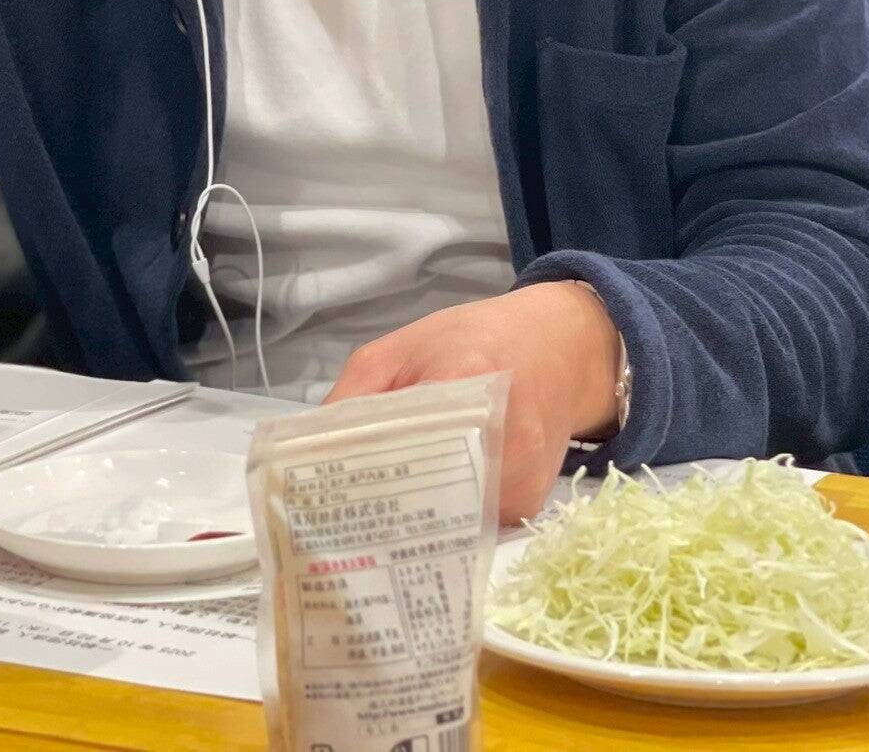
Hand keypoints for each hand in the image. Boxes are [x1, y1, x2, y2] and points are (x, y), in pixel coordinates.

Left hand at [326, 282, 622, 522]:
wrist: (560, 347)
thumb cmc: (472, 340)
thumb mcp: (399, 349)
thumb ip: (353, 396)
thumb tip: (308, 457)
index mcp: (467, 385)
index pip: (405, 446)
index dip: (362, 476)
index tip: (325, 499)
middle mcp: (504, 441)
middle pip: (428, 498)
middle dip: (381, 515)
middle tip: (338, 526)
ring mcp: (522, 479)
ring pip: (449, 523)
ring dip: (411, 527)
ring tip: (370, 525)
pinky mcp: (531, 504)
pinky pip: (474, 527)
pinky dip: (444, 525)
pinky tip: (418, 516)